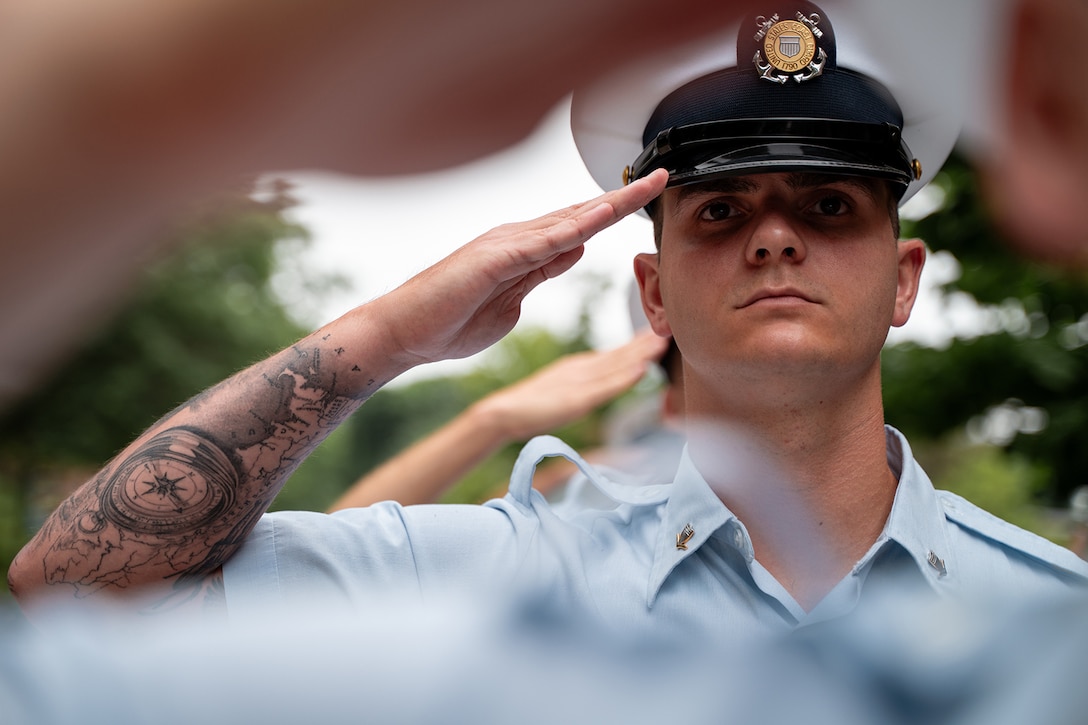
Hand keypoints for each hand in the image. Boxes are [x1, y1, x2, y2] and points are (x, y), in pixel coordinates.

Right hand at [368, 169, 667, 370]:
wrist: (404, 334)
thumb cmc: (449, 322)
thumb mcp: (512, 300)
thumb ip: (542, 273)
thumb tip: (575, 251)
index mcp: (524, 251)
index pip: (579, 226)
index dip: (614, 211)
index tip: (648, 197)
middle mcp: (518, 239)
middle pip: (581, 214)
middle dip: (623, 197)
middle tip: (662, 176)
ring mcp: (505, 246)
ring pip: (568, 220)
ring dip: (608, 203)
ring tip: (645, 184)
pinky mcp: (494, 260)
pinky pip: (542, 242)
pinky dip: (574, 226)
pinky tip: (601, 214)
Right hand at [474, 330, 669, 440]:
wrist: (502, 413)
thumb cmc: (529, 407)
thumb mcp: (563, 392)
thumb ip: (583, 386)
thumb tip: (604, 383)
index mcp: (579, 368)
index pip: (615, 354)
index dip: (638, 343)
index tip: (659, 332)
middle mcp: (582, 370)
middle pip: (620, 355)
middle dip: (645, 343)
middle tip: (670, 326)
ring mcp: (579, 383)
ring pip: (616, 366)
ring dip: (641, 353)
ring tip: (662, 341)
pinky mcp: (576, 399)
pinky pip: (606, 387)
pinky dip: (625, 377)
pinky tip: (642, 370)